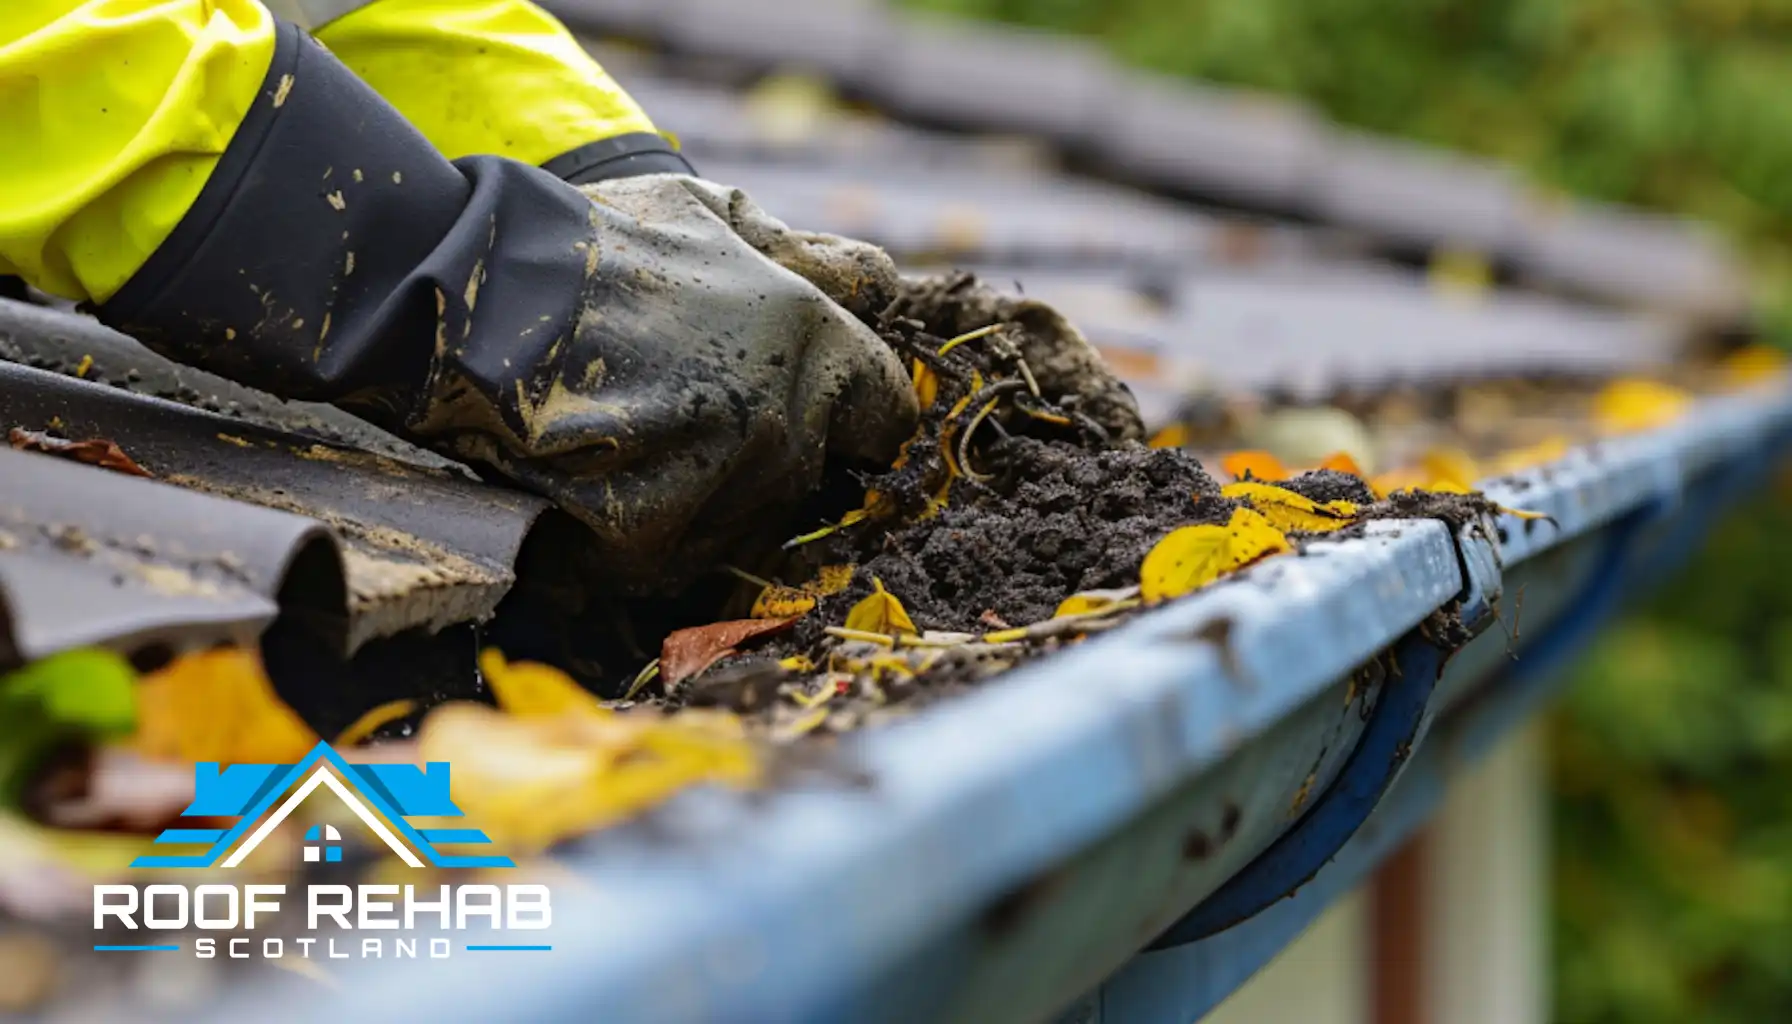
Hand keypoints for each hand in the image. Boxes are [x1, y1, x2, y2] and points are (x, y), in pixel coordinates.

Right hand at [420, 173, 918, 592]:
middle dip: (768, 447)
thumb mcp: (712, 214)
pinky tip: (598, 476)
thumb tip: (883, 288)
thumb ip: (810, 257)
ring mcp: (725, 486)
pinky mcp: (657, 538)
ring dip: (708, 491)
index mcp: (816, 343)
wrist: (477, 297)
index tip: (805, 403)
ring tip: (632, 433)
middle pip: (813, 473)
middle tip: (688, 409)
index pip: (887, 415)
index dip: (851, 411)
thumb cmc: (594, 244)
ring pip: (749, 518)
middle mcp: (789, 422)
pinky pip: (676, 554)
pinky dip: (642, 527)